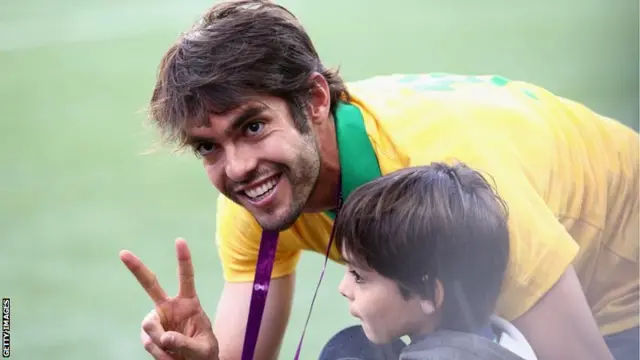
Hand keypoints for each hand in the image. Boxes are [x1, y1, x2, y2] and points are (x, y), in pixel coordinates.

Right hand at [120, 238, 218, 359]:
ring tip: (176, 353)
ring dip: (161, 342)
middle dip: (136, 268)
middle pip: (151, 284)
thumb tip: (164, 337)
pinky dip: (158, 352)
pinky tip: (169, 356)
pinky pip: (148, 341)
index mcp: (190, 303)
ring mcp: (157, 319)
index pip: (186, 278)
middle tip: (123, 253)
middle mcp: (170, 307)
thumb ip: (185, 343)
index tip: (180, 240)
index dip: (183, 260)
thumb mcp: (202, 349)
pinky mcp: (149, 334)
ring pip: (150, 325)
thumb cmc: (204, 354)